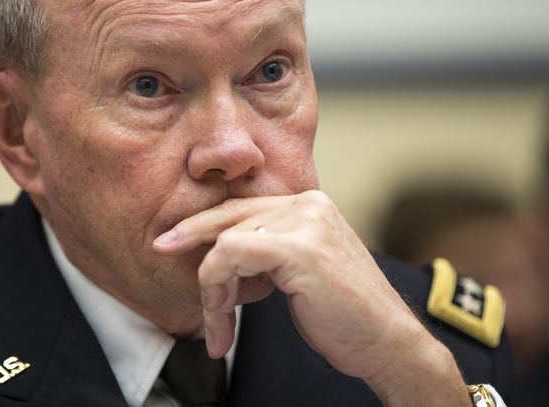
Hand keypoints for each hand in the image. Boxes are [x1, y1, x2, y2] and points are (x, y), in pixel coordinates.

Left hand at [153, 190, 468, 404]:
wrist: (388, 343)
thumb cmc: (343, 316)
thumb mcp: (299, 272)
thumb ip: (268, 252)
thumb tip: (221, 250)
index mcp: (309, 205)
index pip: (243, 207)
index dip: (204, 223)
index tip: (174, 239)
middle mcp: (308, 204)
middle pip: (229, 216)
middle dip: (191, 239)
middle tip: (160, 250)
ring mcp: (305, 222)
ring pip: (224, 240)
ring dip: (211, 289)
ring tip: (218, 326)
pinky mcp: (297, 247)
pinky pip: (230, 254)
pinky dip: (217, 289)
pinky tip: (225, 321)